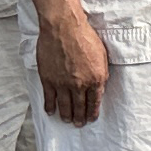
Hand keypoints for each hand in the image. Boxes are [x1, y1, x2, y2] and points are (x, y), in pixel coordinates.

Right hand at [32, 0, 109, 124]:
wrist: (64, 27)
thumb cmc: (84, 36)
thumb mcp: (102, 55)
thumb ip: (101, 72)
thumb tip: (99, 84)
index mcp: (96, 78)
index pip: (95, 102)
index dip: (92, 112)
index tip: (91, 118)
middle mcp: (80, 85)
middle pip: (80, 107)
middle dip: (80, 118)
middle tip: (79, 124)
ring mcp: (63, 84)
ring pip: (65, 106)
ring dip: (67, 115)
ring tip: (67, 120)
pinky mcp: (49, 80)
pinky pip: (50, 98)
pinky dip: (50, 107)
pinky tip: (51, 111)